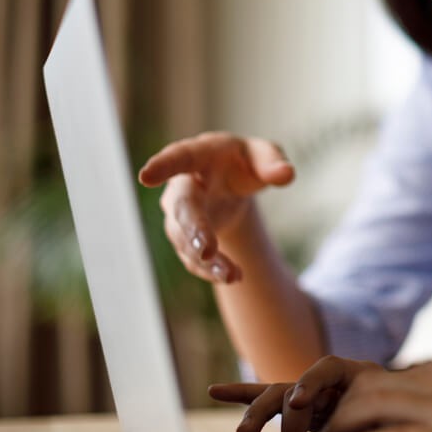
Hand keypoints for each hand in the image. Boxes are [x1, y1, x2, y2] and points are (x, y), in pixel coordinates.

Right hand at [138, 132, 294, 283]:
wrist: (231, 182)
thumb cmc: (244, 160)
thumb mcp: (264, 154)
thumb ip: (273, 162)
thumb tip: (286, 174)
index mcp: (199, 155)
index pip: (179, 157)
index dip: (163, 166)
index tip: (146, 176)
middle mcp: (183, 186)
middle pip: (183, 207)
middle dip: (193, 229)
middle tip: (206, 250)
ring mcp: (180, 214)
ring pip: (186, 240)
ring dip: (207, 261)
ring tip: (232, 276)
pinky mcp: (186, 238)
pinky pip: (193, 257)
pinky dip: (212, 270)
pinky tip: (232, 277)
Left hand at [212, 357, 431, 431]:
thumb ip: (423, 419)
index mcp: (429, 378)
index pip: (350, 373)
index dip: (297, 383)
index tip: (247, 392)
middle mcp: (429, 382)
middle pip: (345, 383)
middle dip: (293, 403)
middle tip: (247, 422)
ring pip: (362, 405)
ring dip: (319, 430)